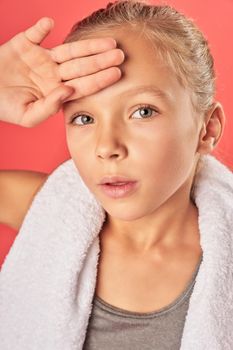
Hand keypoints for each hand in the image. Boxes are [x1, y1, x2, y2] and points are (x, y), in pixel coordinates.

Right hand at [0, 17, 123, 126]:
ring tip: (106, 42)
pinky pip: (34, 33)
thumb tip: (68, 90)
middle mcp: (53, 73)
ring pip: (68, 50)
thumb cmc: (6, 108)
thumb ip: (49, 108)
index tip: (117, 73)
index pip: (83, 85)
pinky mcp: (24, 44)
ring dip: (87, 46)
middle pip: (82, 66)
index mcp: (56, 91)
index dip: (100, 79)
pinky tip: (49, 24)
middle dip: (101, 61)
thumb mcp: (27, 116)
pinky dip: (40, 28)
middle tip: (120, 55)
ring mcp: (41, 58)